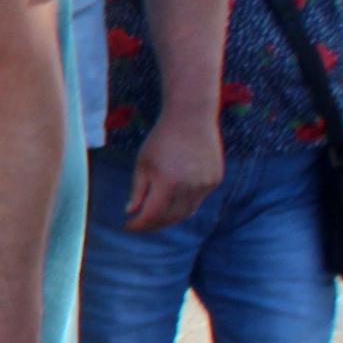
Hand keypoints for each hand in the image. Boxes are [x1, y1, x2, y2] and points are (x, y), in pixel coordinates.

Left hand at [121, 113, 222, 232]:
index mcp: (167, 182)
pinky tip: (172, 202)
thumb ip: (137, 190)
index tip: (127, 225)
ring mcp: (205, 184)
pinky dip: (184, 205)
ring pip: (186, 212)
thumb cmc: (161, 139)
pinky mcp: (215, 179)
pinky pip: (197, 200)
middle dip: (153, 224)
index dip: (138, 224)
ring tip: (154, 217)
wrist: (191, 117)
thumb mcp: (143, 163)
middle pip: (170, 218)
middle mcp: (189, 186)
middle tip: (140, 224)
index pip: (152, 215)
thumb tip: (131, 212)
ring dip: (169, 218)